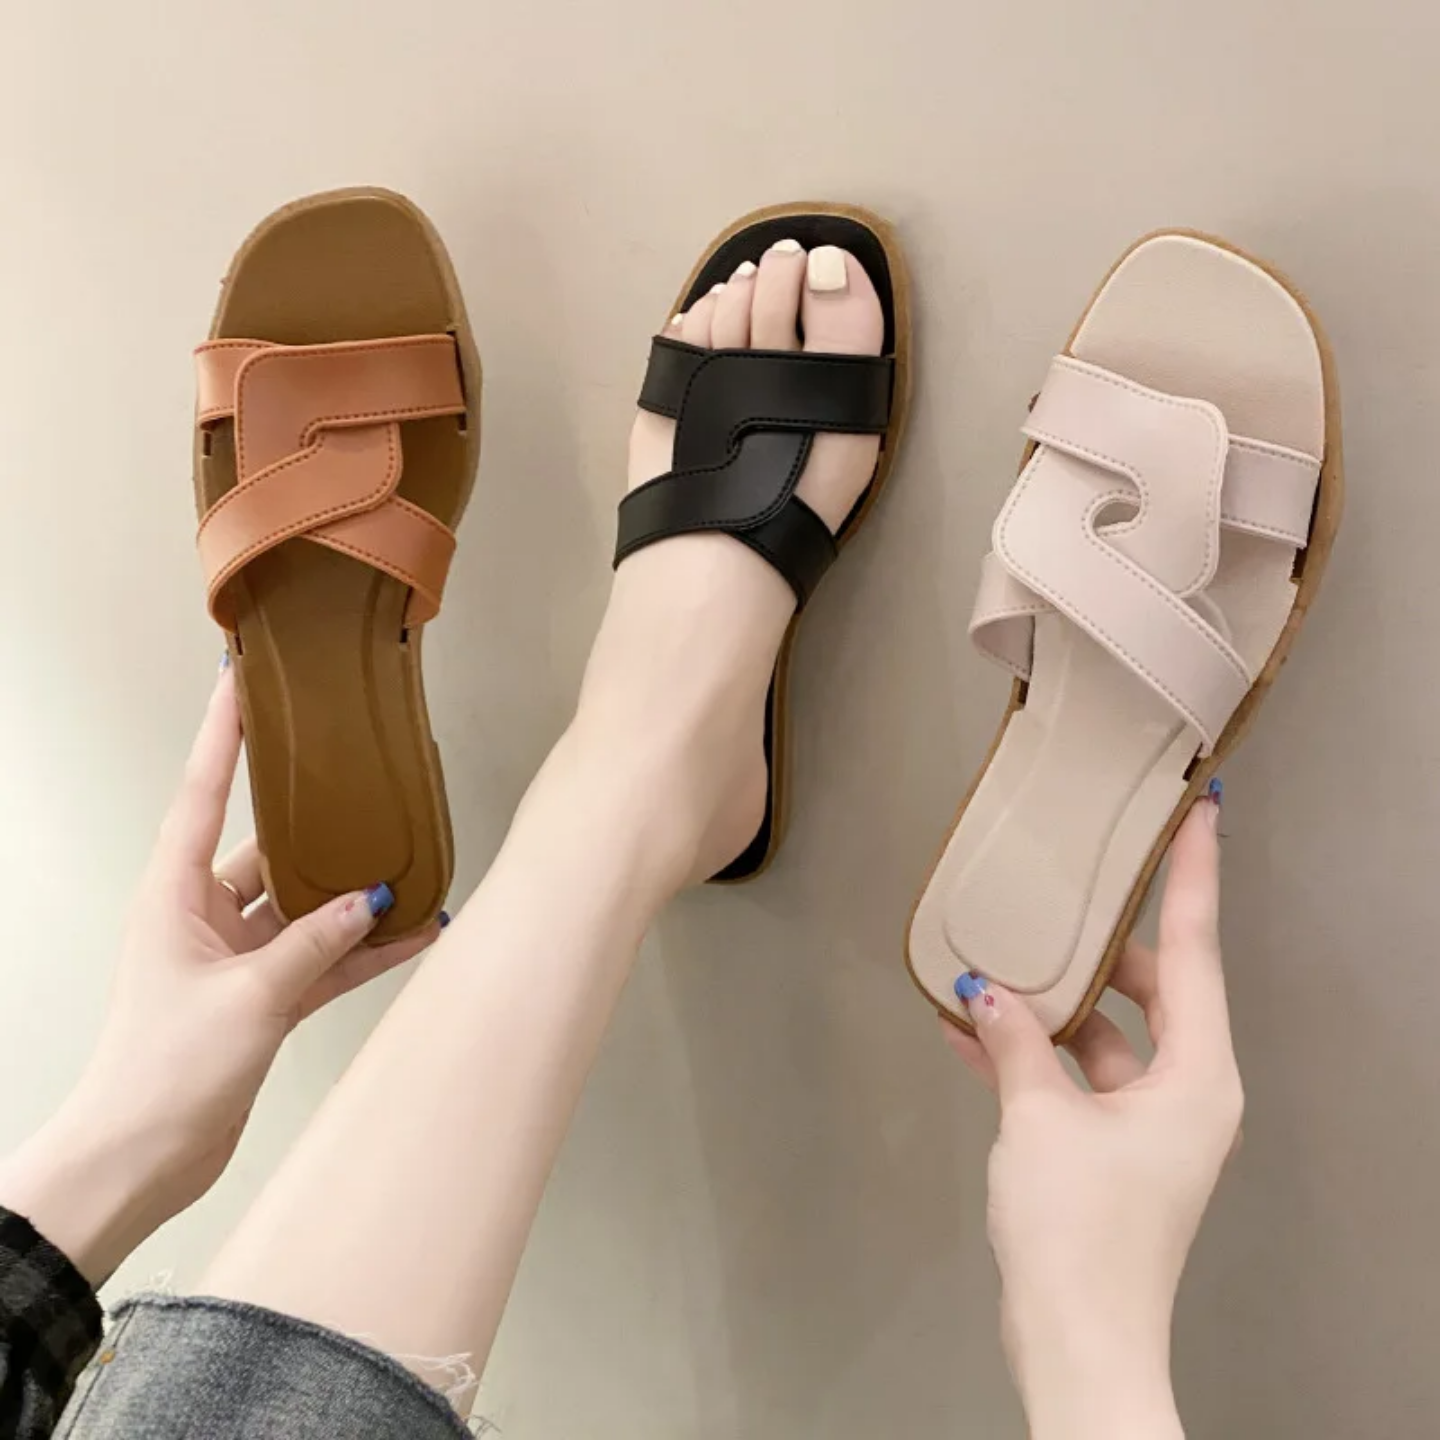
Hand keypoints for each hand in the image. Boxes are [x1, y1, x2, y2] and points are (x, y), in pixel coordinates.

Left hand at [0, 667, 439, 1283]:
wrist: (142, 1158)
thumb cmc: (163, 1071)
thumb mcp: (249, 996)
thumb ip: (315, 943)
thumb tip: (370, 899)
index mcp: (173, 894)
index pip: (204, 794)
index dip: (224, 735)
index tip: (242, 680)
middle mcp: (202, 915)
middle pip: (268, 850)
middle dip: (319, 825)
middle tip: (359, 777)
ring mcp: (234, 957)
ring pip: (305, 909)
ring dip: (353, 899)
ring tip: (411, 869)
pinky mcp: (260, 997)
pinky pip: (321, 958)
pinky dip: (361, 951)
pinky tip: (412, 936)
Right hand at [945, 795, 1239, 1439]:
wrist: (1077, 1342)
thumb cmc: (1080, 1226)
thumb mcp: (1039, 1118)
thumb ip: (1013, 1042)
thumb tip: (982, 991)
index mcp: (1197, 1074)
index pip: (1196, 950)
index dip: (1194, 876)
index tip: (1199, 812)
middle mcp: (1186, 1090)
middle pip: (1150, 988)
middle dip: (1097, 945)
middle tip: (1062, 887)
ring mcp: (1149, 1124)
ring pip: (1103, 1036)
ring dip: (1045, 1009)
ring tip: (987, 965)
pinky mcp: (1112, 1153)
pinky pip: (1074, 1080)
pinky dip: (1030, 1059)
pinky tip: (966, 1035)